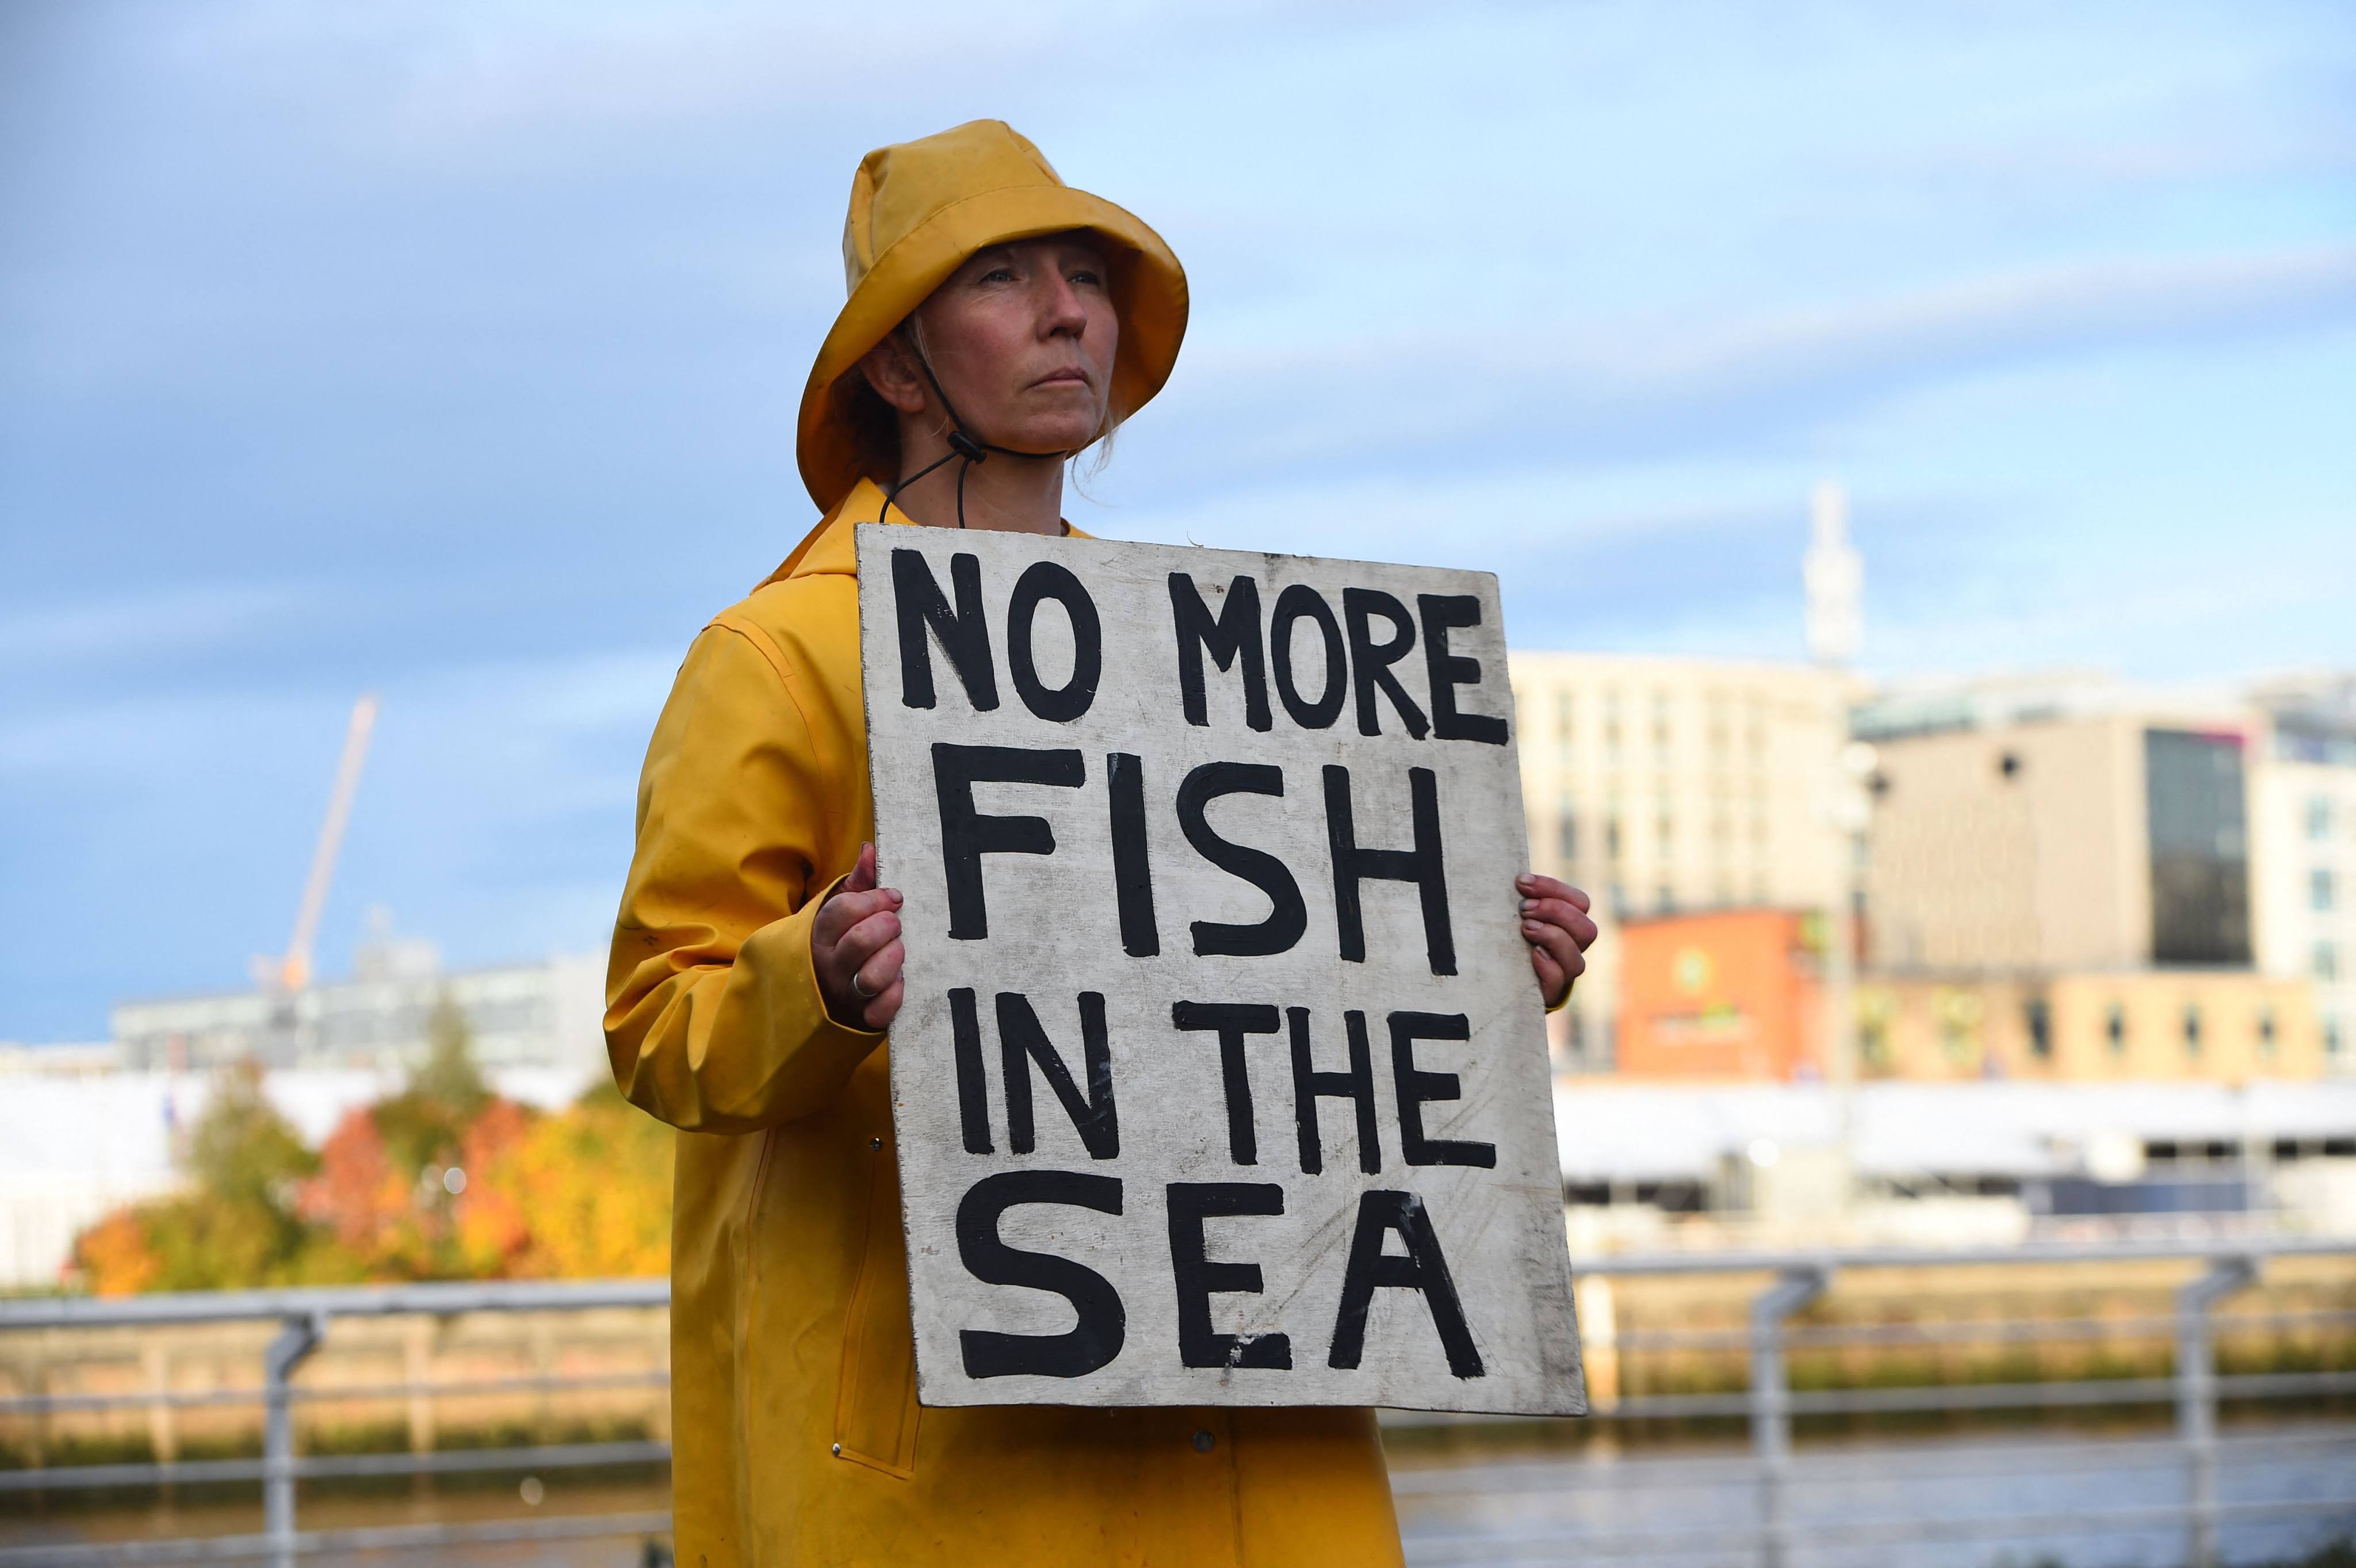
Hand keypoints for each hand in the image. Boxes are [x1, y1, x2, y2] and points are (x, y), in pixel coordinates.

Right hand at [814, 842, 905, 1030]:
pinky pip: (881, 1011)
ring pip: (871, 977)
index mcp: (820, 934)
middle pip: (860, 941)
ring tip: (899, 949)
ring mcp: (846, 993)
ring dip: (893, 958)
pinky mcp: (863, 1016)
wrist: (826, 993)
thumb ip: (858, 882)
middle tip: (896, 923)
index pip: (844, 910)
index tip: (894, 897)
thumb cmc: (841, 942)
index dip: (875, 899)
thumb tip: (871, 849)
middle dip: (887, 925)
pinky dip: (895, 995)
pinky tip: (901, 980)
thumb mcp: (842, 910)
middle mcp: (830, 965)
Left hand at [1515, 872, 1595, 1009]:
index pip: (1579, 902)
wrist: (1494, 980)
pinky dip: (1547, 964)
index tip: (1521, 882)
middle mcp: (1572, 950)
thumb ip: (1523, 897)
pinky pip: (1559, 980)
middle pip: (1587, 929)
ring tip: (1525, 928)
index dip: (1553, 888)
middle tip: (1523, 908)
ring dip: (1552, 936)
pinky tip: (1531, 954)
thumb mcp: (1515, 914)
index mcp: (1568, 925)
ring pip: (1576, 959)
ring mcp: (1562, 974)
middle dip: (1555, 912)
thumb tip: (1516, 876)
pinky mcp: (1549, 992)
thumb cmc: (1506, 937)